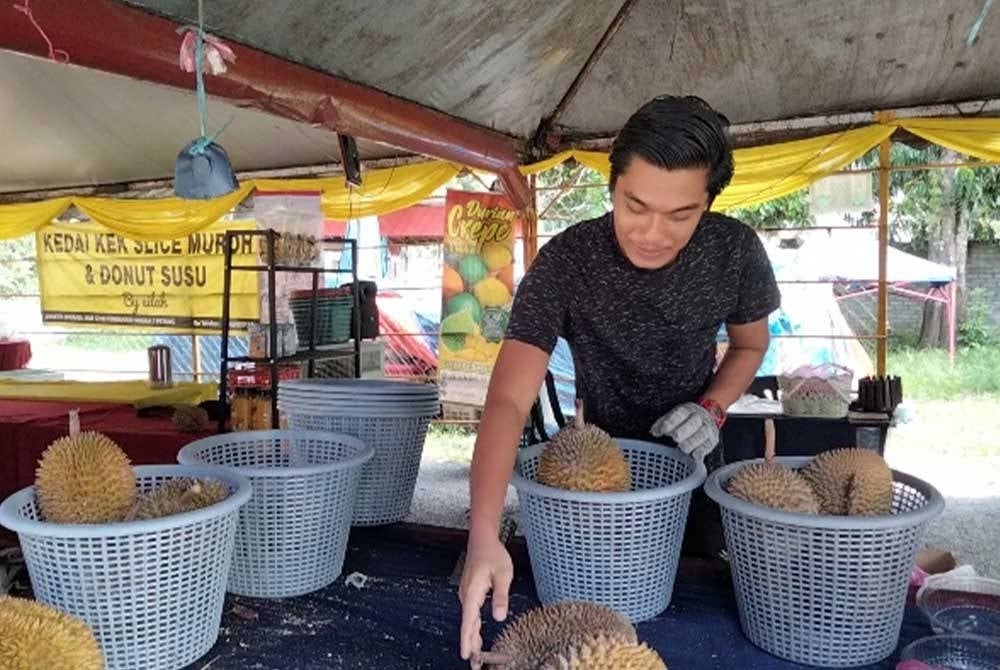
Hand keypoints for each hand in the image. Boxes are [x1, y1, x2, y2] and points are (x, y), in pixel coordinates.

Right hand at [459, 533, 512, 667]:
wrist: (482, 540)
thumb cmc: (493, 555)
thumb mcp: (502, 574)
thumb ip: (500, 596)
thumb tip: (498, 617)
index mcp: (472, 593)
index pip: (469, 621)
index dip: (468, 640)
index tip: (467, 656)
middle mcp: (466, 596)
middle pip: (467, 625)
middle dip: (470, 645)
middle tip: (474, 665)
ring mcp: (466, 595)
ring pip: (468, 621)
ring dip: (471, 638)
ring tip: (476, 657)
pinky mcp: (470, 593)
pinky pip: (470, 615)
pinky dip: (472, 628)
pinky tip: (476, 637)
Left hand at [650, 401, 719, 461]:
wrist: (709, 414)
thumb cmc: (687, 417)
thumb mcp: (674, 415)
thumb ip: (663, 423)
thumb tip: (654, 431)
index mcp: (688, 410)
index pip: (680, 414)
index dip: (671, 421)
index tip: (663, 429)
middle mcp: (699, 418)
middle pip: (693, 423)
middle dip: (684, 430)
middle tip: (676, 437)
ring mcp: (707, 428)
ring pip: (702, 434)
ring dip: (692, 442)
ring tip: (683, 448)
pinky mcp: (712, 439)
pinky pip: (708, 445)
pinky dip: (702, 451)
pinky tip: (695, 455)